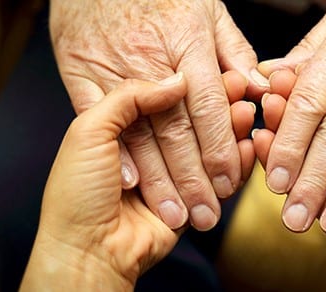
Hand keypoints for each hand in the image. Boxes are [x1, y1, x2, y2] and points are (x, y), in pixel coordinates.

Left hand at [19, 73, 254, 290]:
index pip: (169, 98)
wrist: (87, 250)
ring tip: (247, 114)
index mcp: (125, 127)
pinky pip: (221, 179)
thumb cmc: (77, 193)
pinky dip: (237, 163)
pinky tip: (248, 146)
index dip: (195, 85)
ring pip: (211, 147)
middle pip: (195, 121)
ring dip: (232, 131)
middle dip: (220, 106)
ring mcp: (175, 175)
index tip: (219, 74)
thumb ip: (128, 98)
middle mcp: (152, 148)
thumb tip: (176, 81)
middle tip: (243, 91)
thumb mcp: (88, 131)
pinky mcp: (193, 199)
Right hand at [49, 0, 267, 230]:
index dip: (220, 147)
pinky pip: (99, 119)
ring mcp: (113, 67)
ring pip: (140, 132)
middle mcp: (152, 58)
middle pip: (176, 127)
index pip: (208, 105)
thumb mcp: (208, 12)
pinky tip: (133, 182)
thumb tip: (256, 89)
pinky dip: (117, 152)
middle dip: (193, 177)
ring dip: (159, 179)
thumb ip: (235, 53)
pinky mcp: (82, 74)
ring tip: (175, 213)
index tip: (229, 180)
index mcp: (187, 42)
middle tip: (206, 212)